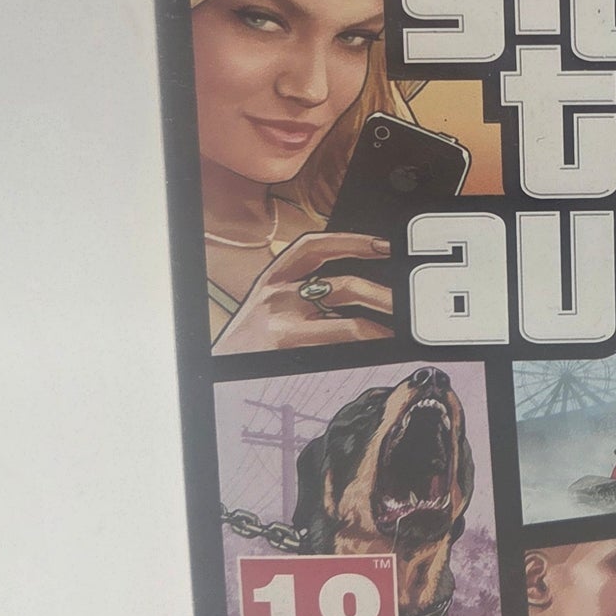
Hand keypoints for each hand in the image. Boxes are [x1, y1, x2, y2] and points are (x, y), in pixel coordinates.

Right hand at [212, 231, 393, 354]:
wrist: (210, 374)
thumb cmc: (244, 345)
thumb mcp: (268, 310)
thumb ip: (302, 298)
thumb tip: (355, 297)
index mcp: (272, 280)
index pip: (314, 247)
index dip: (352, 240)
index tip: (383, 244)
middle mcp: (276, 294)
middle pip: (342, 283)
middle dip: (382, 293)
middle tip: (405, 301)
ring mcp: (281, 319)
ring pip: (347, 313)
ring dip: (381, 319)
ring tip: (400, 328)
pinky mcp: (286, 343)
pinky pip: (340, 336)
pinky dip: (367, 340)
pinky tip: (380, 345)